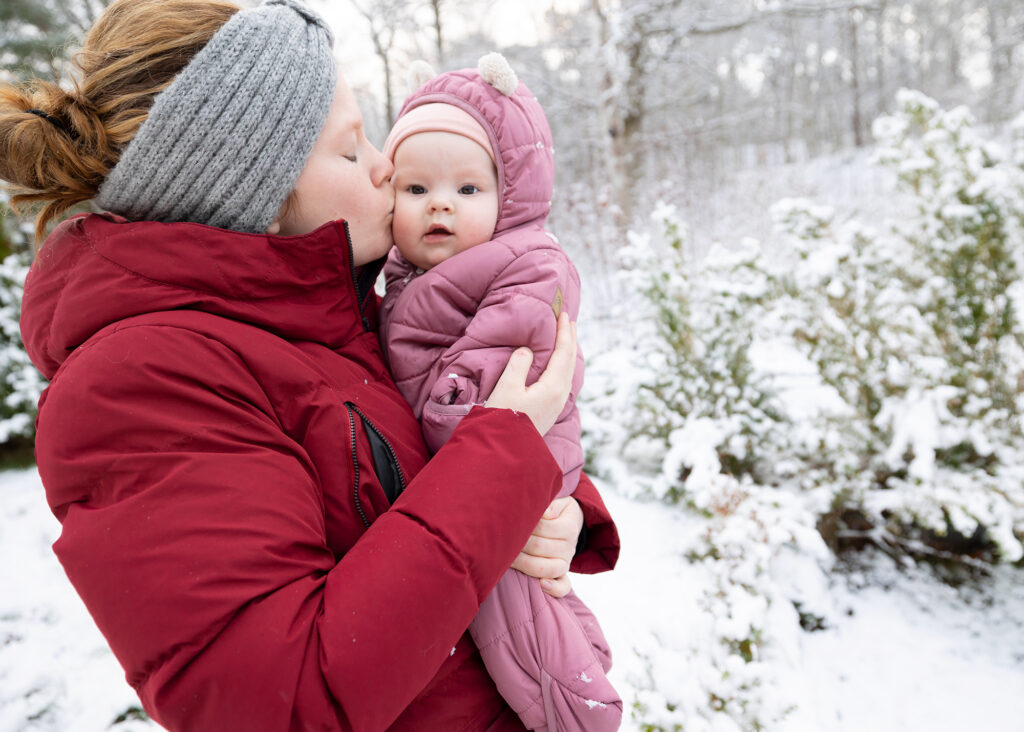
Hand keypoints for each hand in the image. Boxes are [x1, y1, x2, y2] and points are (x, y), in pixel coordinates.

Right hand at [485, 312, 576, 434]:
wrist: (503, 451)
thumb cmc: (503, 418)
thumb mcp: (507, 387)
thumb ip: (519, 364)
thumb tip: (527, 351)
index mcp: (553, 387)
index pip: (563, 353)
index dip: (564, 332)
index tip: (563, 313)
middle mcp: (560, 395)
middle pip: (570, 361)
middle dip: (570, 339)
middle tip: (569, 320)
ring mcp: (557, 404)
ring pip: (568, 371)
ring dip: (568, 351)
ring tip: (566, 338)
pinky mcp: (550, 410)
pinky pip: (563, 379)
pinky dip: (563, 364)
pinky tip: (558, 364)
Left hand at [511, 496, 583, 597]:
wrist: (570, 522)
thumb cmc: (556, 511)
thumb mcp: (559, 501)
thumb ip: (551, 504)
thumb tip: (545, 514)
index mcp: (569, 527)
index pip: (543, 527)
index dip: (523, 525)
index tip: (505, 522)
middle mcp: (568, 547)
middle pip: (540, 547)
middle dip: (517, 545)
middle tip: (498, 541)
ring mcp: (566, 562)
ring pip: (547, 568)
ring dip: (524, 564)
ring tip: (506, 560)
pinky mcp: (563, 574)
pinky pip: (563, 586)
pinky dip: (554, 589)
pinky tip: (541, 585)